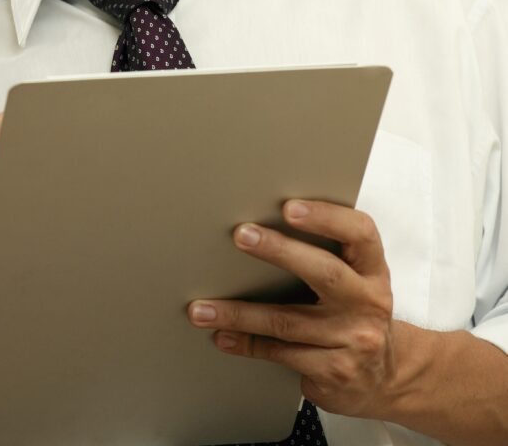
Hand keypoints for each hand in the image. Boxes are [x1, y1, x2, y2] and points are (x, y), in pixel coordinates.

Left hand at [188, 200, 399, 419]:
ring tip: (202, 308)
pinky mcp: (334, 373)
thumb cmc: (355, 313)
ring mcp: (352, 342)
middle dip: (279, 251)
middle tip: (241, 235)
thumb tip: (263, 224)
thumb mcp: (357, 280)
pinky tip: (222, 336)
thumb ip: (327, 252)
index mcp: (373, 271)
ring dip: (239, 314)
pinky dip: (247, 344)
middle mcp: (368, 304)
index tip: (289, 208)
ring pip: (287, 322)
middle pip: (324, 272)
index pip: (360, 234)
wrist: (385, 379)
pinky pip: (281, 353)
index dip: (327, 217)